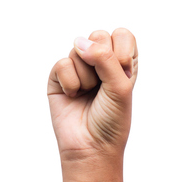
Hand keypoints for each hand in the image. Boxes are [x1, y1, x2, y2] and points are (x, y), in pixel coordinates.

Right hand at [47, 28, 138, 163]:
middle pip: (98, 36)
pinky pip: (62, 64)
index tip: (123, 71)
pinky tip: (73, 96)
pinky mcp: (59, 78)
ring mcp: (78, 68)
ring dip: (86, 77)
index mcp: (121, 63)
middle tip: (102, 86)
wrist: (91, 147)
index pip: (121, 34)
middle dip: (101, 62)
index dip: (121, 49)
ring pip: (79, 49)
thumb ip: (106, 58)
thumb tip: (79, 42)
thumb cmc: (111, 120)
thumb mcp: (120, 87)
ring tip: (88, 94)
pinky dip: (70, 83)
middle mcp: (100, 63)